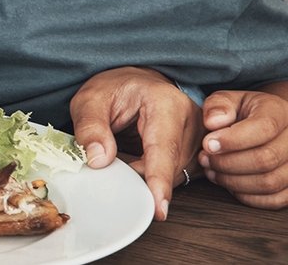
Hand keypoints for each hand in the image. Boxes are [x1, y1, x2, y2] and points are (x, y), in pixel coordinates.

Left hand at [70, 66, 203, 220]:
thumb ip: (91, 127)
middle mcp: (191, 119)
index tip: (159, 208)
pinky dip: (154, 174)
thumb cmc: (115, 88)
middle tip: (114, 158)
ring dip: (146, 175)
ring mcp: (198, 135)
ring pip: (174, 175)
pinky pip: (177, 174)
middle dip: (139, 176)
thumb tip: (99, 160)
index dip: (158, 181)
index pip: (164, 149)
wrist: (135, 82)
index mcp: (166, 103)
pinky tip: (138, 158)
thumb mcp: (90, 100)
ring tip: (126, 150)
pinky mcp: (196, 149)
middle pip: (169, 167)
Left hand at [198, 88, 287, 208]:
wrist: (266, 125)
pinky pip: (274, 200)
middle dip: (227, 163)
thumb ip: (218, 105)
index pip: (263, 128)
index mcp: (280, 112)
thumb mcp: (229, 100)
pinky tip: (229, 183)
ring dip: (233, 181)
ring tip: (212, 171)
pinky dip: (247, 196)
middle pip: (265, 159)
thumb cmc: (243, 113)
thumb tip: (212, 122)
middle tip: (204, 159)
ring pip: (270, 182)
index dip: (232, 140)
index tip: (207, 144)